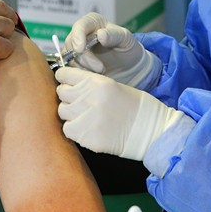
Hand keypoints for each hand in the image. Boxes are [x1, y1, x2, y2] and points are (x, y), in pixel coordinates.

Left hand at [56, 68, 184, 160]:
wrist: (150, 130)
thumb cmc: (133, 106)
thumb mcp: (112, 86)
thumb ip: (88, 84)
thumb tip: (67, 84)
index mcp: (97, 82)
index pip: (64, 74)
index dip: (64, 78)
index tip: (66, 82)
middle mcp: (89, 98)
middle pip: (61, 93)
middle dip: (67, 96)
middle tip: (79, 101)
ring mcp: (86, 118)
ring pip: (62, 111)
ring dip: (70, 113)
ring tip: (85, 116)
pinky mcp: (86, 137)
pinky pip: (67, 129)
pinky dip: (74, 129)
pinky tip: (86, 128)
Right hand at [64, 12, 160, 87]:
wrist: (129, 66)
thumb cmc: (127, 47)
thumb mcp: (126, 39)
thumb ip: (114, 35)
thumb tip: (101, 34)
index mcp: (92, 22)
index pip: (80, 26)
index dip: (78, 37)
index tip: (80, 49)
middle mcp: (81, 33)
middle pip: (72, 44)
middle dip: (85, 58)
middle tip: (100, 68)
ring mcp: (76, 48)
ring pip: (70, 58)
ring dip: (83, 67)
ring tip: (101, 72)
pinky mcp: (75, 62)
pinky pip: (71, 68)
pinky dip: (81, 74)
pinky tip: (93, 76)